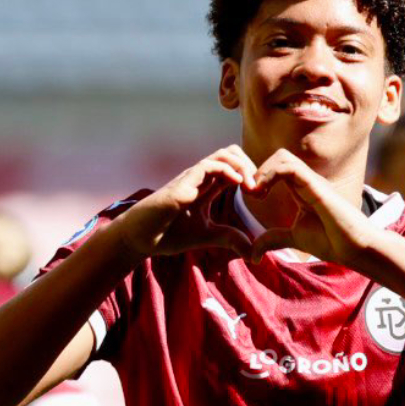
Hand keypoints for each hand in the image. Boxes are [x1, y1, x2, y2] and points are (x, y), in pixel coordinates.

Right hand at [127, 147, 264, 260]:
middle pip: (232, 153)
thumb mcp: (208, 236)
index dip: (251, 176)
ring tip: (252, 186)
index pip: (235, 168)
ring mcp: (193, 177)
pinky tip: (238, 185)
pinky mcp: (184, 182)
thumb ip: (229, 238)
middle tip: (259, 189)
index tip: (261, 195)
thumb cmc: (169, 233)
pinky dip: (228, 170)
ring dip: (243, 166)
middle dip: (251, 166)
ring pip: (223, 153)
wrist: (143, 238)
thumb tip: (252, 252)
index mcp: (208, 187)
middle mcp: (202, 177)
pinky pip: (209, 165)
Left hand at [246, 150, 375, 265]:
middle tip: (248, 193)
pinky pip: (288, 167)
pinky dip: (270, 175)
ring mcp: (312, 180)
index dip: (258, 177)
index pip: (276, 168)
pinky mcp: (315, 185)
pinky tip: (262, 194)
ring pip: (282, 157)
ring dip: (262, 171)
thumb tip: (252, 254)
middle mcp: (307, 180)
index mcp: (301, 189)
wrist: (354, 247)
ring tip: (253, 193)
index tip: (247, 196)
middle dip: (257, 170)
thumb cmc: (332, 241)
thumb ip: (273, 239)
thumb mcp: (294, 238)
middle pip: (278, 156)